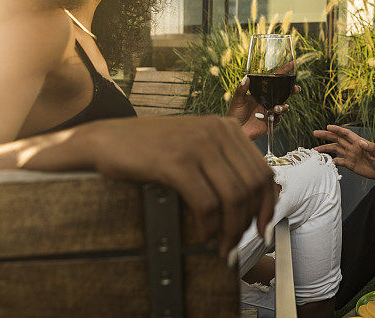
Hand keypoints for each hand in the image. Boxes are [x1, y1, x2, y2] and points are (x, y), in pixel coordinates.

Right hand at [85, 115, 277, 259]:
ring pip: (234, 197)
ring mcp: (198, 145)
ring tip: (222, 247)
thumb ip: (223, 163)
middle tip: (238, 245)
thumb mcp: (195, 145)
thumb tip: (253, 202)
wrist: (106, 140)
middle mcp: (217, 131)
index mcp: (227, 128)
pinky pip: (206, 204)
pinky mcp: (176, 162)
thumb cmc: (150, 149)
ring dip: (231, 230)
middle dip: (251, 222)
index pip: (263, 171)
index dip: (268, 205)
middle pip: (253, 186)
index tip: (264, 230)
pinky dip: (210, 227)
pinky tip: (204, 236)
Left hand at [226, 75, 299, 139]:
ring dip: (284, 106)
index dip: (284, 71)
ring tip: (277, 108)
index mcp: (261, 92)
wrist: (235, 130)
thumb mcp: (237, 100)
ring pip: (283, 106)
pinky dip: (277, 117)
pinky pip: (279, 119)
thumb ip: (241, 89)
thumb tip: (246, 77)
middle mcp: (267, 100)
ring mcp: (269, 111)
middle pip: (283, 93)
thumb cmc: (234, 114)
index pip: (274, 80)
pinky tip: (270, 117)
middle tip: (296, 89)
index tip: (293, 63)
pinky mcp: (270, 122)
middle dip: (292, 89)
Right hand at [313, 125, 374, 179]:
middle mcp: (353, 147)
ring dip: (325, 149)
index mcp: (359, 142)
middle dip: (326, 136)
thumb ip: (371, 147)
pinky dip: (331, 161)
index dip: (337, 130)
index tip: (328, 127)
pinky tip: (325, 162)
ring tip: (315, 150)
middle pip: (337, 139)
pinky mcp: (350, 164)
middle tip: (316, 133)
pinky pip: (339, 161)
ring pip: (335, 150)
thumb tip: (362, 142)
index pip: (346, 134)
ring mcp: (351, 155)